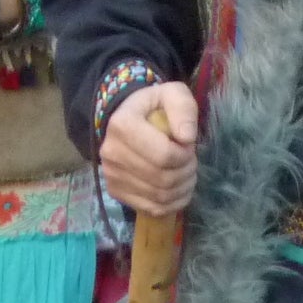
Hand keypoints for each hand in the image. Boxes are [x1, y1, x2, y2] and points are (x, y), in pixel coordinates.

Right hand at [102, 81, 197, 216]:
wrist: (128, 120)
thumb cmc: (155, 107)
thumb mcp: (172, 94)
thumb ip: (183, 109)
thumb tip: (187, 137)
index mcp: (122, 125)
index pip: (163, 155)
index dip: (185, 155)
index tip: (189, 145)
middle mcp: (111, 153)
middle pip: (162, 178)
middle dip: (186, 172)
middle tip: (191, 160)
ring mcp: (111, 175)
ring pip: (159, 197)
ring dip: (182, 188)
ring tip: (186, 173)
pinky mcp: (115, 192)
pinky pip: (151, 209)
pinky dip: (173, 203)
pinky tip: (179, 189)